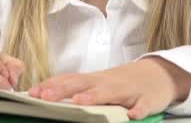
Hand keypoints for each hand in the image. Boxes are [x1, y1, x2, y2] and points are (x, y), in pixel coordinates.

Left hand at [28, 57, 190, 119]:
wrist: (157, 75)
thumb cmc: (121, 83)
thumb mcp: (97, 83)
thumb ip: (74, 87)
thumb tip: (43, 93)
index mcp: (93, 80)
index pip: (68, 80)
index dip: (51, 86)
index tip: (33, 93)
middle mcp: (107, 83)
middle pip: (83, 84)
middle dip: (63, 90)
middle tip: (46, 97)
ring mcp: (127, 91)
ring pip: (110, 92)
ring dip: (95, 96)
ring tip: (79, 102)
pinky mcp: (147, 100)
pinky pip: (143, 106)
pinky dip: (138, 110)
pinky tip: (132, 116)